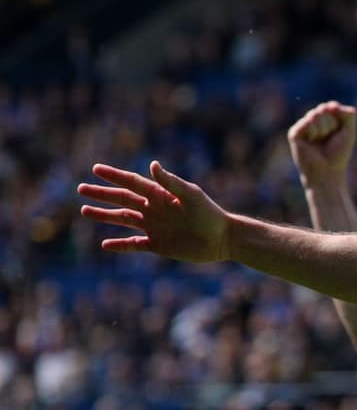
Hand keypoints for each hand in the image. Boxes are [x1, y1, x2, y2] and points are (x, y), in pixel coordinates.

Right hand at [78, 161, 232, 262]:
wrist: (223, 239)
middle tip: (81, 189)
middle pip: (122, 200)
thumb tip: (151, 165)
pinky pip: (134, 244)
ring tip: (85, 211)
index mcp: (160, 195)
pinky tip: (105, 244)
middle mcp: (154, 209)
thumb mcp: (191, 195)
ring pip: (123, 220)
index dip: (114, 176)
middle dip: (102, 195)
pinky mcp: (158, 245)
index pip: (132, 182)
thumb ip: (171, 182)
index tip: (96, 169)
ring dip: (104, 216)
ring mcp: (154, 227)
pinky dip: (120, 245)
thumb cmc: (210, 214)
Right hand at [288, 101, 356, 185]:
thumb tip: (333, 104)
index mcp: (325, 120)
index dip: (337, 117)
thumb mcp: (349, 132)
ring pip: (315, 115)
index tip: (339, 131)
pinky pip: (306, 123)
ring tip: (321, 141)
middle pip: (323, 109)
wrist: (328, 171)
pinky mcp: (294, 133)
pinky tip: (312, 141)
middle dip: (331, 124)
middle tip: (329, 138)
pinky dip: (314, 132)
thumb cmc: (338, 154)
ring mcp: (303, 126)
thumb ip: (348, 115)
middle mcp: (312, 121)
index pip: (331, 106)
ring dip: (324, 129)